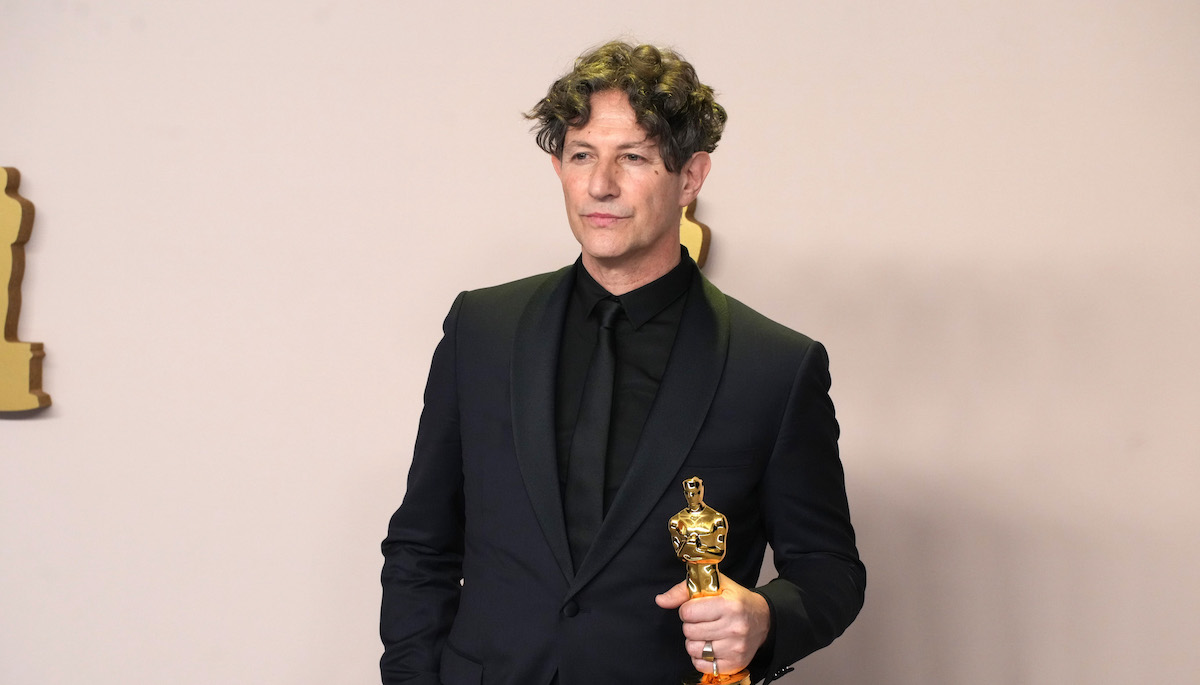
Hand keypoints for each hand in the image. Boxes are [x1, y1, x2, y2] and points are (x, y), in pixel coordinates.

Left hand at [655, 573, 770, 675]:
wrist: (764, 619)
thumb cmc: (735, 599)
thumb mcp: (714, 585)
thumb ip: (683, 591)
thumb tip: (660, 600)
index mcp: (729, 605)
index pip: (688, 612)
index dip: (687, 609)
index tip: (695, 608)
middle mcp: (734, 628)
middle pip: (689, 632)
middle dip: (690, 625)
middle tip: (702, 621)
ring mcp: (735, 648)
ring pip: (694, 649)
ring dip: (694, 641)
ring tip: (705, 633)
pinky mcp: (735, 663)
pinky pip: (702, 665)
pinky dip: (700, 657)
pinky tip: (709, 647)